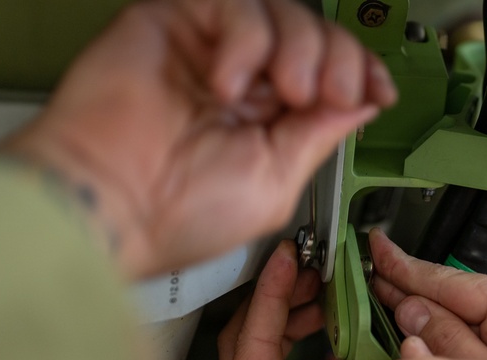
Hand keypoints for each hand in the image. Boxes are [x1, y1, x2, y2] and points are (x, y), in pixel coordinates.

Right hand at [4, 0, 396, 278]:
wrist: (108, 204)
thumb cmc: (176, 213)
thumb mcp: (276, 183)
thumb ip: (319, 137)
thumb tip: (360, 106)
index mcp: (267, 121)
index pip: (327, 74)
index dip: (360, 73)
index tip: (379, 90)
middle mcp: (243, 81)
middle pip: (315, 36)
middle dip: (339, 61)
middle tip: (324, 94)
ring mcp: (211, 49)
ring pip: (283, 12)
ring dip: (299, 49)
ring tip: (283, 93)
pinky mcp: (176, 20)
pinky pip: (237, 2)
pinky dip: (249, 39)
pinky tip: (228, 84)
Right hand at [369, 229, 486, 359]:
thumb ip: (446, 347)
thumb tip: (410, 317)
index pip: (453, 282)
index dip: (407, 269)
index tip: (379, 250)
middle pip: (456, 305)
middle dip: (412, 301)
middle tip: (369, 288)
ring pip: (464, 335)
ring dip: (427, 337)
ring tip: (386, 327)